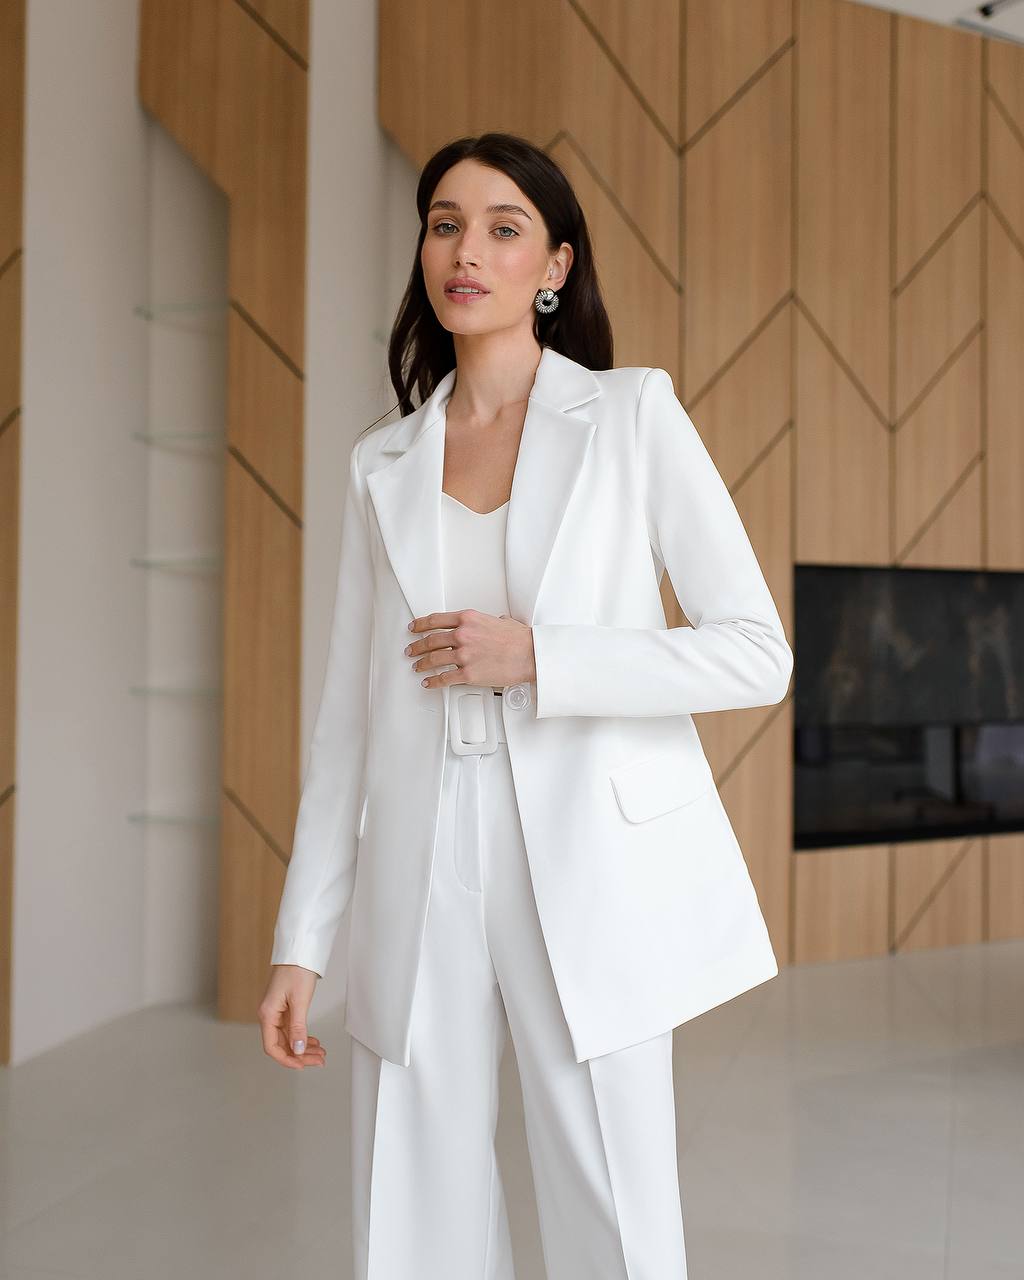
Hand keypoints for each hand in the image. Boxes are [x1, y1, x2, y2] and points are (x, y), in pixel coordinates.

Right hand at [258, 965, 326, 1069]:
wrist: (299, 951)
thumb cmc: (296, 970)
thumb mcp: (299, 1001)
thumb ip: (298, 1027)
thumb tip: (297, 1050)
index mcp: (267, 1014)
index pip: (272, 1047)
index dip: (286, 1059)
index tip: (301, 1066)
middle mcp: (269, 1015)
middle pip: (282, 1044)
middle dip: (300, 1055)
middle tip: (318, 1060)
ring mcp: (277, 1012)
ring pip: (288, 1038)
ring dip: (303, 1047)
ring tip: (320, 1053)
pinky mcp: (285, 1007)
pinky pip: (292, 1029)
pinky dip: (302, 1036)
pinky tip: (313, 1041)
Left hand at [405, 610, 536, 688]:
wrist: (530, 655)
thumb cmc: (519, 640)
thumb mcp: (499, 620)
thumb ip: (486, 622)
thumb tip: (487, 624)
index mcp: (468, 619)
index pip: (435, 620)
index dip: (420, 624)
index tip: (414, 628)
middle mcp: (463, 635)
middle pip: (431, 640)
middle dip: (417, 646)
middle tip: (411, 650)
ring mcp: (464, 655)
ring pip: (433, 659)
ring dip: (422, 664)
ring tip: (417, 667)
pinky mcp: (468, 674)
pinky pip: (444, 678)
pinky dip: (433, 682)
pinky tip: (429, 682)